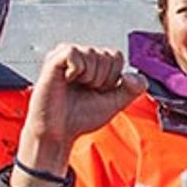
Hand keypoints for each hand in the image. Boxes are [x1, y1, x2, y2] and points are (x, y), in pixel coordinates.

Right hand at [16, 42, 128, 172]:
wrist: (59, 133)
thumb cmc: (81, 117)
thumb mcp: (115, 102)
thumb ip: (133, 90)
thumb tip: (132, 75)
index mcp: (93, 63)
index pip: (116, 56)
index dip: (112, 78)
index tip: (98, 92)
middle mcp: (79, 55)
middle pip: (106, 55)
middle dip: (101, 79)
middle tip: (84, 91)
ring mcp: (65, 55)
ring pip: (92, 54)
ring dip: (89, 78)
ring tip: (75, 88)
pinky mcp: (53, 60)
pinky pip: (74, 53)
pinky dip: (76, 71)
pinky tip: (66, 80)